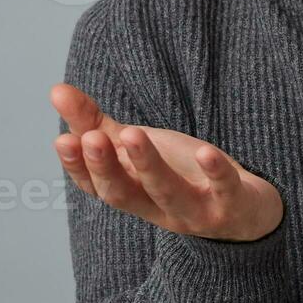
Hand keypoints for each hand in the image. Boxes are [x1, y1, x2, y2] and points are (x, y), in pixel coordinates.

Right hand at [50, 83, 283, 241]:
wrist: (246, 209)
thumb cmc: (182, 173)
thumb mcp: (138, 148)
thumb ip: (95, 123)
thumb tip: (55, 90)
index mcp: (133, 193)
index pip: (97, 186)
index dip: (79, 168)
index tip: (63, 141)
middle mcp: (159, 208)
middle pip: (125, 193)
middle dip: (106, 167)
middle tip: (90, 139)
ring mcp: (197, 211)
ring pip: (168, 192)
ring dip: (148, 165)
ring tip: (133, 134)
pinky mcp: (233, 205)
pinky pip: (224, 190)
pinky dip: (216, 173)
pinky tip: (206, 151)